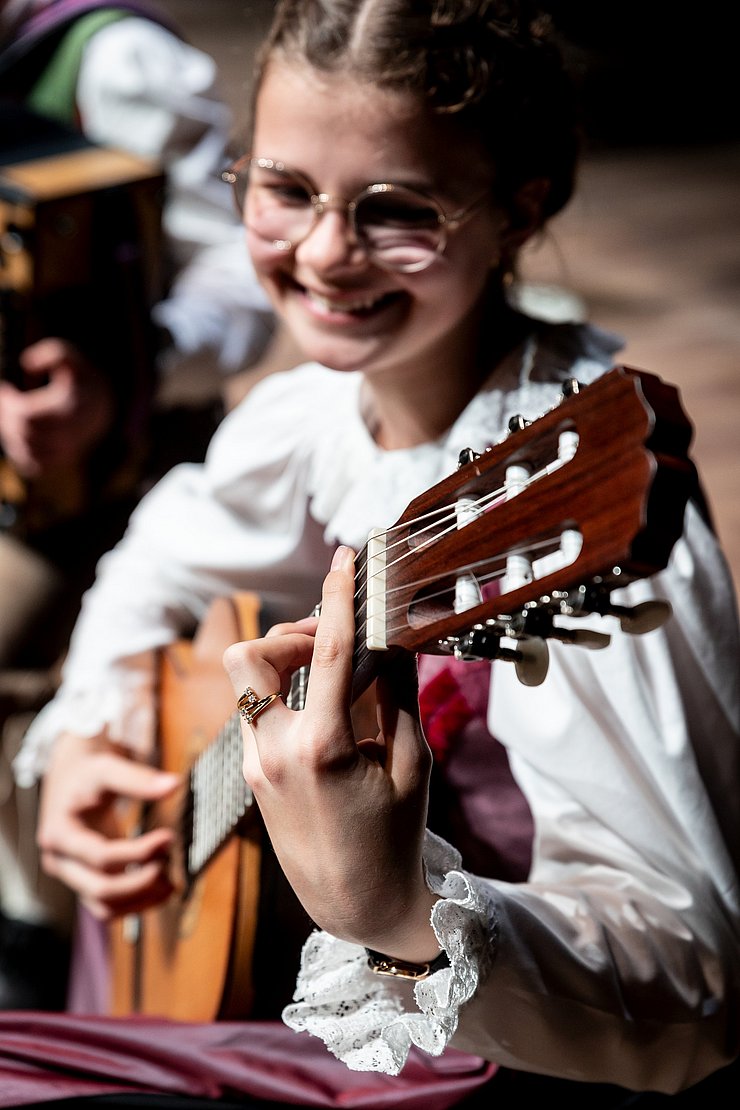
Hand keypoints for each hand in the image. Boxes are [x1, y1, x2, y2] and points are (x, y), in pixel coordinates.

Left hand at [0, 338, 113, 477]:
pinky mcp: (60, 462)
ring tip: (12, 415)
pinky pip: (32, 466)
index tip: (6, 387)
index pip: (29, 415)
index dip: (10, 402)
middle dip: (8, 416)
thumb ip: (53, 353)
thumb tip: (27, 365)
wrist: (103, 407)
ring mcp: (66, 451)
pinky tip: (18, 433)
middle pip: (25, 433)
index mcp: (72, 409)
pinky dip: (20, 451)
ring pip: (26, 450)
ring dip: (11, 433)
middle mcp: (71, 434)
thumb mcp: (72, 359)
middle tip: (6, 401)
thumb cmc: (80, 380)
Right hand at [37, 731, 179, 919]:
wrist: (71, 779)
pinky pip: (108, 907)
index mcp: (59, 834)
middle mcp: (60, 861)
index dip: (138, 853)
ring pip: (104, 907)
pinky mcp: (84, 882)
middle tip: (169, 862)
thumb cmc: (87, 774)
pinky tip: (161, 886)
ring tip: (171, 880)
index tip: (168, 837)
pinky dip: (136, 902)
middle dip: (140, 881)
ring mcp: (71, 876)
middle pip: (100, 890)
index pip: (101, 856)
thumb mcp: (108, 769)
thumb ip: (138, 779)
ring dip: (141, 899)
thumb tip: (173, 785)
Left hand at [223, 546, 439, 963]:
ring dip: (284, 660)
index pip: (328, 650)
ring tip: (333, 672)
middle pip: (251, 656)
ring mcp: (254, 764)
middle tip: (335, 636)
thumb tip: (393, 637)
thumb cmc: (394, 838)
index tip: (345, 557)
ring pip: (246, 682)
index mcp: (322, 747)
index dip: (339, 595)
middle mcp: (275, 751)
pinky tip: (323, 708)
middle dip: (289, 631)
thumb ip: (399, 694)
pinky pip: (254, 711)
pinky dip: (285, 693)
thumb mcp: (412, 764)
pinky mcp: (250, 775)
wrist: (354, 905)